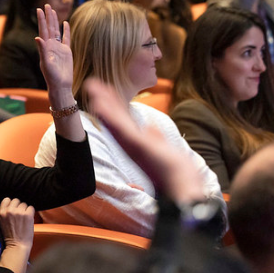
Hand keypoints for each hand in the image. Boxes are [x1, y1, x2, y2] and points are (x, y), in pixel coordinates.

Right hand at [0, 198, 34, 247]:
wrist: (17, 246)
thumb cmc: (10, 237)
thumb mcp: (2, 223)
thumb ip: (5, 213)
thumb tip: (12, 206)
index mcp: (1, 213)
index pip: (7, 199)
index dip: (11, 204)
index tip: (14, 209)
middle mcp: (9, 211)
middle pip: (16, 200)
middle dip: (19, 207)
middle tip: (20, 215)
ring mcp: (19, 212)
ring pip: (24, 204)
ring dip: (25, 210)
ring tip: (24, 219)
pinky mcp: (27, 215)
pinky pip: (31, 208)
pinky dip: (31, 213)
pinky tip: (29, 220)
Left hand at [35, 4, 73, 93]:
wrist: (61, 85)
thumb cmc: (52, 77)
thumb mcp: (46, 63)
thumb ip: (42, 50)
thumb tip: (37, 37)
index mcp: (45, 47)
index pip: (43, 30)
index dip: (41, 20)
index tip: (39, 9)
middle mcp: (51, 46)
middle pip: (49, 28)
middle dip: (47, 16)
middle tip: (46, 4)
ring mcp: (59, 48)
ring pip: (57, 31)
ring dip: (55, 21)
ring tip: (52, 11)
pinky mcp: (67, 52)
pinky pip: (66, 38)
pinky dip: (66, 31)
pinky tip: (65, 23)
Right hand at [84, 78, 205, 201]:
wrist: (182, 189)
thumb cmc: (176, 173)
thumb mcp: (164, 149)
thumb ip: (155, 137)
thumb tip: (151, 126)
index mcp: (138, 142)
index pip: (123, 118)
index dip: (114, 102)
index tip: (104, 88)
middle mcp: (131, 142)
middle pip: (115, 116)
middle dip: (104, 99)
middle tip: (91, 83)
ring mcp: (131, 144)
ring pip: (114, 119)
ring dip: (103, 103)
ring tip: (92, 88)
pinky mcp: (135, 145)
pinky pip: (119, 128)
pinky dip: (108, 116)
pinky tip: (99, 105)